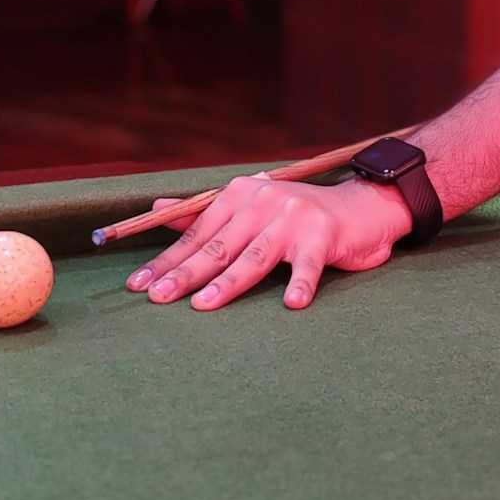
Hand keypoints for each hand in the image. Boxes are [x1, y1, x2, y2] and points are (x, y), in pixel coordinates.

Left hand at [125, 176, 412, 310]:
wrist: (361, 206)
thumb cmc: (299, 216)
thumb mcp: (251, 209)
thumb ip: (205, 213)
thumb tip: (155, 210)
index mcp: (241, 194)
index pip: (197, 233)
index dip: (167, 260)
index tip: (139, 284)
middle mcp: (264, 201)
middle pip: (219, 245)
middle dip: (185, 274)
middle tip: (158, 298)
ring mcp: (294, 216)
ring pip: (254, 256)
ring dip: (229, 282)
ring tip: (205, 304)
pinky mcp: (324, 234)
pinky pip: (308, 264)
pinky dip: (301, 282)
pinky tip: (292, 303)